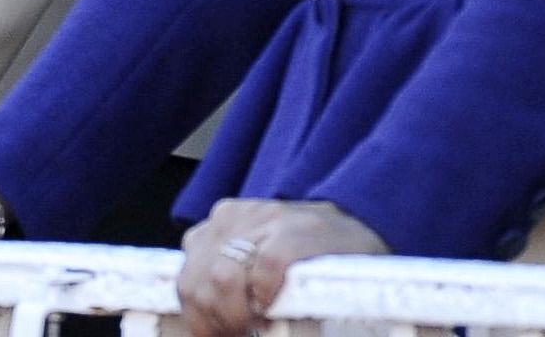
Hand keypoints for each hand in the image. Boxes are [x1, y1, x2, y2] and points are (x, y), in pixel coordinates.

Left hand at [177, 198, 384, 336]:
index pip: (186, 283)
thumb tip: (208, 330)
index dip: (200, 324)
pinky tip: (276, 308)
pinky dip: (266, 295)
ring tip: (259, 327)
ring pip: (220, 278)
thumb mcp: (254, 267)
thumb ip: (228, 287)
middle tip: (242, 334)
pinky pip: (264, 268)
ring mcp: (262, 220)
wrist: (358, 231)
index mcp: (216, 228)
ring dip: (236, 317)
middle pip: (197, 284)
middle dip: (217, 323)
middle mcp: (231, 219)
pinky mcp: (295, 229)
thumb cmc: (306, 260)